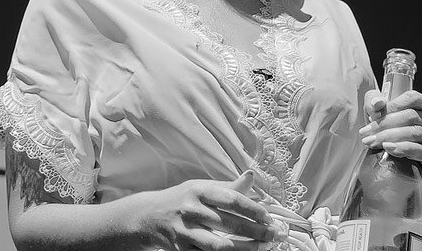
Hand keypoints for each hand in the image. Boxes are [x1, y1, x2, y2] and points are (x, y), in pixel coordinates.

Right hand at [131, 170, 287, 250]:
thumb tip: (251, 177)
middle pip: (229, 224)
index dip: (253, 209)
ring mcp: (185, 232)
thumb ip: (227, 187)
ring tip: (262, 248)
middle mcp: (191, 210)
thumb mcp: (200, 187)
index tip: (268, 217)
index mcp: (199, 191)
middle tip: (273, 236)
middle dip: (256, 232)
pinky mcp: (181, 250)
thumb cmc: (180, 200)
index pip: (231, 199)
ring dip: (245, 249)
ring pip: (220, 246)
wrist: (147, 216)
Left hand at [360, 88, 421, 181]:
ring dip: (391, 137)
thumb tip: (377, 103)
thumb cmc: (389, 138)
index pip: (413, 98)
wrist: (396, 171)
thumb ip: (374, 103)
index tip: (372, 115)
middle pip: (412, 116)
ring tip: (373, 142)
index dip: (391, 106)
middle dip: (385, 124)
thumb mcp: (378, 116)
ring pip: (416, 133)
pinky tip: (390, 149)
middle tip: (366, 133)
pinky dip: (405, 149)